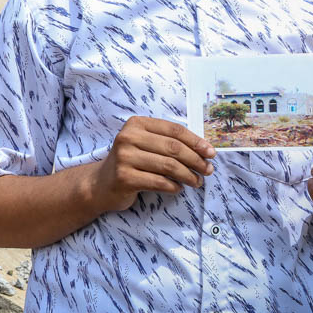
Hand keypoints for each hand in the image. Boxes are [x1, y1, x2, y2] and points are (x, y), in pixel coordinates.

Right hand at [93, 116, 215, 212]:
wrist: (101, 184)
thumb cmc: (130, 163)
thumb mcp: (144, 144)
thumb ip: (167, 142)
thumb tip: (204, 150)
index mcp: (136, 124)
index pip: (173, 130)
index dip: (196, 141)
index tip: (211, 153)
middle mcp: (128, 137)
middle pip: (173, 148)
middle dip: (196, 160)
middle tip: (208, 170)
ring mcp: (124, 157)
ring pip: (168, 166)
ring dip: (188, 176)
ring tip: (197, 181)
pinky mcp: (125, 177)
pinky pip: (159, 182)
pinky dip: (174, 186)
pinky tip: (178, 188)